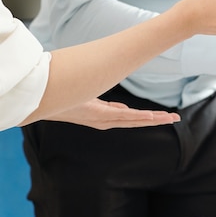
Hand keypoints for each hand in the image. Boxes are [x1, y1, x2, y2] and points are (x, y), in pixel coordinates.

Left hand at [46, 98, 180, 129]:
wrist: (40, 101)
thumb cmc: (57, 97)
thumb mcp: (82, 95)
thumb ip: (98, 99)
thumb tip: (114, 99)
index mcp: (101, 116)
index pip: (129, 117)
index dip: (146, 117)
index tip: (161, 116)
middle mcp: (104, 121)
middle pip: (137, 121)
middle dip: (156, 120)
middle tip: (175, 119)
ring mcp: (103, 119)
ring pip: (135, 120)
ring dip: (154, 119)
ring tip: (171, 118)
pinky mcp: (99, 115)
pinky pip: (125, 117)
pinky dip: (141, 117)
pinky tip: (153, 117)